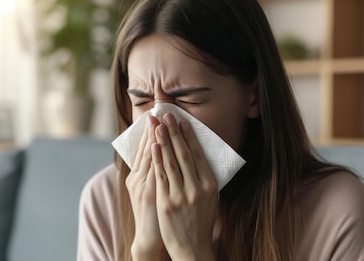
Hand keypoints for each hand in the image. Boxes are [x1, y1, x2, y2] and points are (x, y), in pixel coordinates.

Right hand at [126, 115, 162, 258]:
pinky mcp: (151, 195)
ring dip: (156, 138)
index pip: (143, 149)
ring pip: (149, 157)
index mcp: (136, 177)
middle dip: (152, 129)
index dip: (148, 132)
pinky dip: (157, 157)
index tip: (154, 114)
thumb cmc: (155, 216)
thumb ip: (156, 175)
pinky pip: (155, 171)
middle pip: (145, 149)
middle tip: (157, 110)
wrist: (150, 239)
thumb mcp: (152, 192)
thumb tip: (165, 155)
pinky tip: (160, 145)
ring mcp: (143, 187)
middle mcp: (137, 179)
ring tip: (160, 121)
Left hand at [152, 113, 217, 260]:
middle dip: (174, 133)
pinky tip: (153, 147)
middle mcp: (197, 189)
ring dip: (163, 141)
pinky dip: (157, 160)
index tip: (182, 122)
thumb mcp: (210, 200)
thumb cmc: (200, 222)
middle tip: (167, 115)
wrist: (192, 248)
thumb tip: (195, 155)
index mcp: (211, 187)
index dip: (189, 137)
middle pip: (184, 155)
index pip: (198, 156)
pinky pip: (161, 177)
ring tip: (157, 125)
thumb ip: (203, 179)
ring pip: (171, 163)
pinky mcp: (166, 203)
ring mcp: (181, 196)